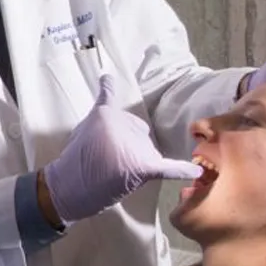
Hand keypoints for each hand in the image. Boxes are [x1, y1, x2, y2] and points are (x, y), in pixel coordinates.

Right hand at [41, 75, 201, 225]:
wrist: (69, 187)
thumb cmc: (74, 161)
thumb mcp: (80, 130)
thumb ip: (99, 117)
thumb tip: (111, 106)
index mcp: (104, 113)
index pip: (109, 100)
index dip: (107, 89)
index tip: (107, 78)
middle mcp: (123, 123)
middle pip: (136, 129)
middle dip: (125, 141)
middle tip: (103, 158)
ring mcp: (134, 145)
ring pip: (146, 147)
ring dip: (135, 157)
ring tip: (112, 170)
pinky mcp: (143, 166)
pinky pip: (167, 167)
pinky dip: (182, 170)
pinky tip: (195, 171)